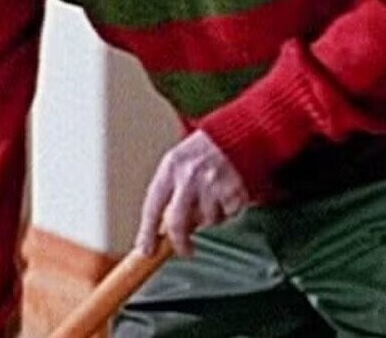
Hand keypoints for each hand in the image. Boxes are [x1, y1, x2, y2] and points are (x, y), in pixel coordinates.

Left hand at [135, 130, 249, 257]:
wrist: (239, 134)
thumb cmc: (205, 150)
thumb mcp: (178, 161)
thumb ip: (170, 190)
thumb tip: (162, 228)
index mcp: (170, 167)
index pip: (152, 206)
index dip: (147, 232)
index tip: (146, 250)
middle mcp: (189, 176)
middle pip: (177, 222)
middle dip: (180, 242)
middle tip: (185, 250)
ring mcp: (211, 184)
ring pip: (206, 221)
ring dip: (210, 218)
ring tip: (214, 197)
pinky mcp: (233, 191)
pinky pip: (227, 215)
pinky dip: (228, 211)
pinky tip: (227, 194)